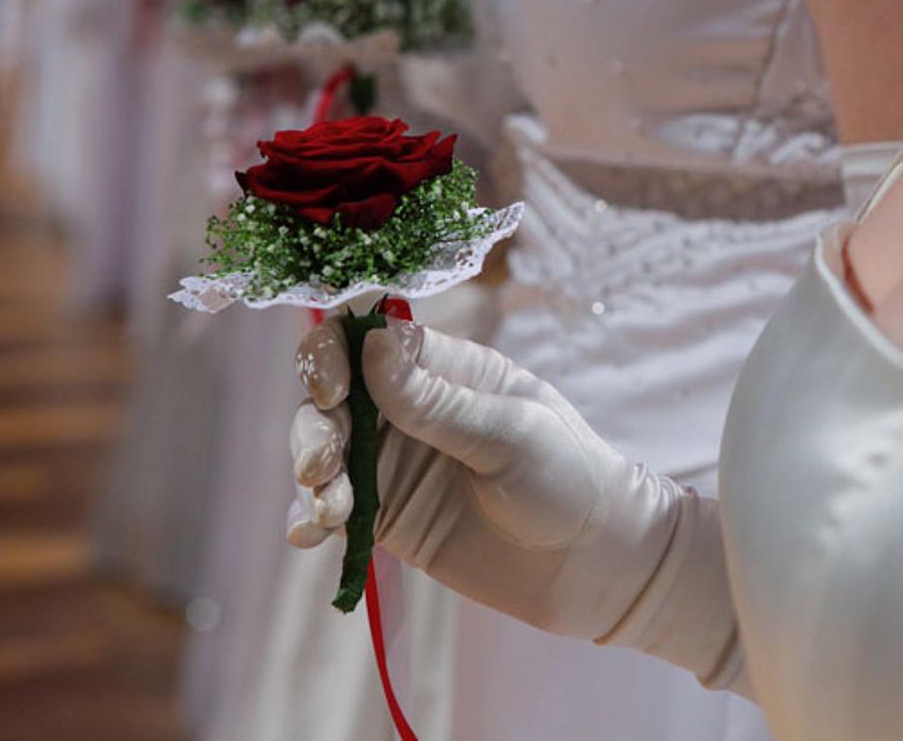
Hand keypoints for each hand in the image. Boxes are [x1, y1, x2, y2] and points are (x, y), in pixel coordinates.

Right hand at [288, 316, 744, 688]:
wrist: (593, 563)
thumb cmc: (568, 477)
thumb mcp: (509, 434)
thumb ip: (437, 402)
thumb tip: (372, 346)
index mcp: (447, 368)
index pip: (367, 339)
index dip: (333, 356)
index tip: (331, 392)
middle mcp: (410, 409)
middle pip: (332, 397)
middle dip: (314, 427)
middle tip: (321, 467)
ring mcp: (395, 463)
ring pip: (324, 452)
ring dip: (312, 476)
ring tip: (330, 512)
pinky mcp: (388, 517)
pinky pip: (333, 509)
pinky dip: (310, 519)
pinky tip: (310, 536)